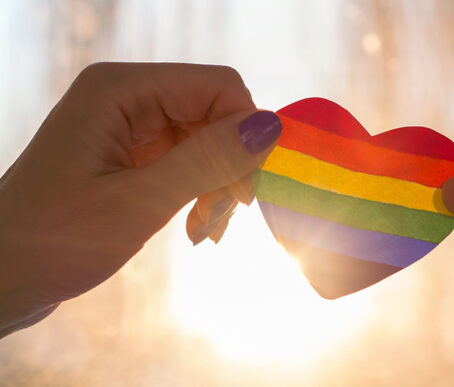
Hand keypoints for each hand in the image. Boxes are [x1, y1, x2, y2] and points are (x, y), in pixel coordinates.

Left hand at [0, 63, 281, 336]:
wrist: (2, 277)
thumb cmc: (52, 241)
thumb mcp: (136, 203)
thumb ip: (206, 160)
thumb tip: (272, 127)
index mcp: (119, 89)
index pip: (217, 85)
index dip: (245, 131)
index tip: (245, 190)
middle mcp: (127, 96)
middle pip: (215, 111)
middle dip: (230, 163)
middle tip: (222, 217)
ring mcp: (130, 124)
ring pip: (209, 138)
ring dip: (218, 183)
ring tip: (205, 229)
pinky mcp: (134, 152)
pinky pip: (190, 158)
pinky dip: (202, 190)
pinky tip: (196, 225)